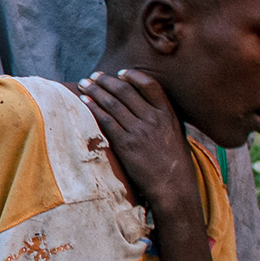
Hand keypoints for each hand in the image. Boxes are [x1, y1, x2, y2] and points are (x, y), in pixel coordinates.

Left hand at [77, 69, 196, 213]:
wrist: (173, 188)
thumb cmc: (175, 163)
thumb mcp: (176, 134)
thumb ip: (163, 118)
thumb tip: (146, 105)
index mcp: (169, 114)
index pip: (150, 85)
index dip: (133, 76)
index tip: (120, 73)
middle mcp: (154, 119)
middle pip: (126, 92)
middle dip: (107, 81)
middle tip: (94, 75)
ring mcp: (139, 131)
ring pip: (113, 104)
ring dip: (95, 91)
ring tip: (84, 83)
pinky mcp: (126, 144)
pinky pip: (106, 120)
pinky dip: (93, 108)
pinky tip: (83, 100)